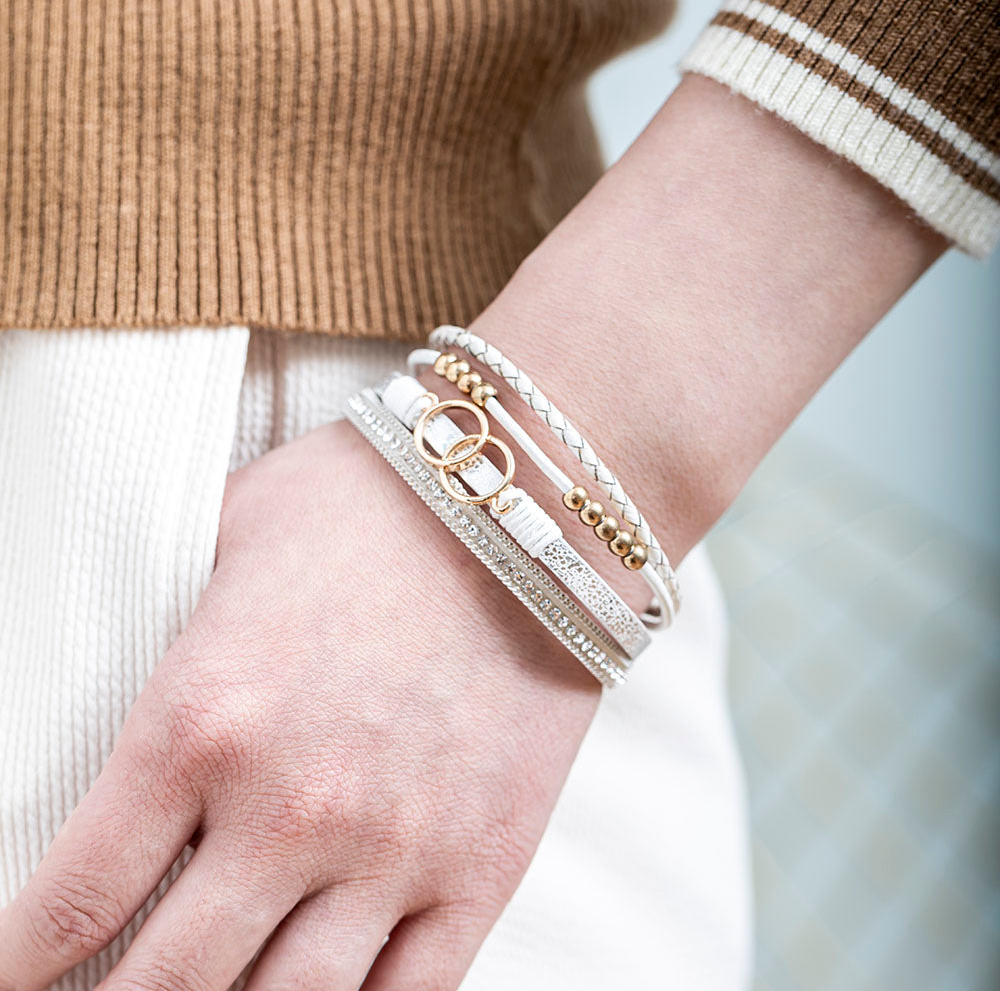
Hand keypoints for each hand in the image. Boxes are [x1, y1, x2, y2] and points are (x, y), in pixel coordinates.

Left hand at [0, 420, 599, 989]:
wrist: (524, 505)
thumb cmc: (370, 505)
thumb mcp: (229, 532)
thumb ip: (159, 613)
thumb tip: (107, 645)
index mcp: (203, 719)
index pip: (72, 900)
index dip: (20, 967)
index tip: (15, 982)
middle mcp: (292, 804)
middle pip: (165, 988)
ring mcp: (397, 846)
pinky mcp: (485, 862)